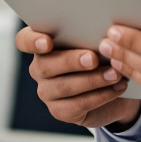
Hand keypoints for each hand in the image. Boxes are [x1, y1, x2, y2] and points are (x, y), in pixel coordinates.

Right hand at [15, 26, 140, 130]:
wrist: (115, 85)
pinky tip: (117, 88)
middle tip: (93, 58)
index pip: (24, 40)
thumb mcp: (96, 40)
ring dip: (92, 80)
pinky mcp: (60, 111)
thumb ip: (91, 33)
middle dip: (71, 61)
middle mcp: (39, 68)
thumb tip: (104, 30)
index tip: (47, 42)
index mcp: (42, 44)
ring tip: (114, 74)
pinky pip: (77, 105)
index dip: (32, 41)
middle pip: (44, 65)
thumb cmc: (102, 54)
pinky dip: (100, 96)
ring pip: (62, 86)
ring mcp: (47, 91)